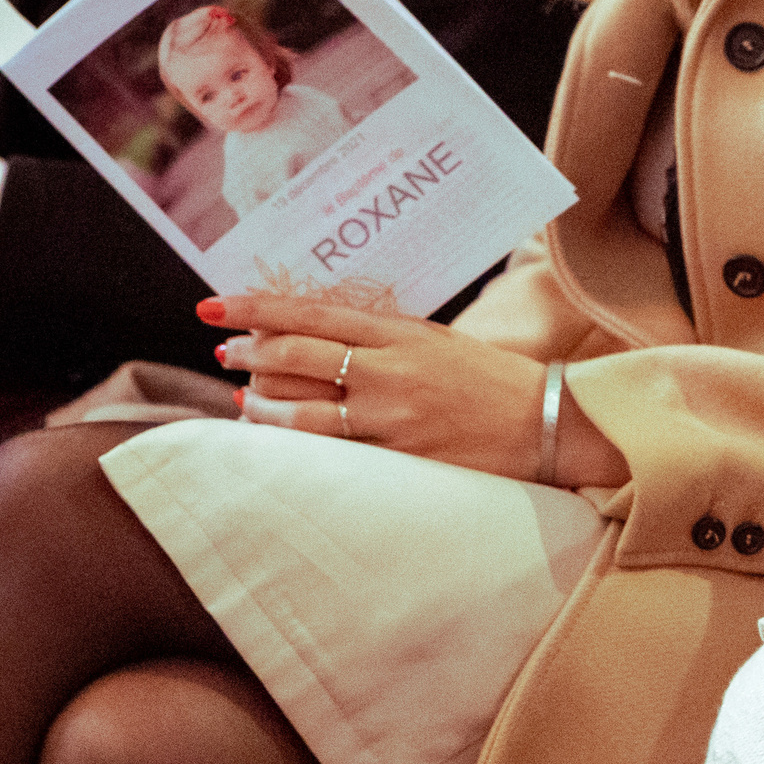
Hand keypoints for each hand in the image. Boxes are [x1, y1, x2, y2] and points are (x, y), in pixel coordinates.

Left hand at [202, 291, 628, 486]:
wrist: (545, 424)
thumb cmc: (491, 380)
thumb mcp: (437, 340)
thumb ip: (382, 336)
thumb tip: (316, 332)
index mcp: (402, 334)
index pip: (313, 314)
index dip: (258, 309)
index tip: (218, 304)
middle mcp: (391, 373)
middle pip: (298, 357)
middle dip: (250, 352)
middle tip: (225, 349)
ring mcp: (393, 419)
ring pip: (302, 411)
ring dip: (262, 401)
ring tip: (243, 394)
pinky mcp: (400, 459)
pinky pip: (330, 450)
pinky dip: (293, 440)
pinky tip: (274, 431)